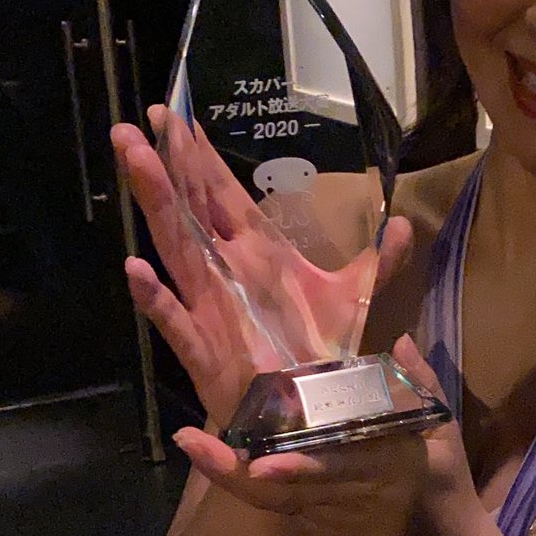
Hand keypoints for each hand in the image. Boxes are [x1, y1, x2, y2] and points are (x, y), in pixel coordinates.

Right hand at [113, 109, 411, 427]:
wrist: (324, 422)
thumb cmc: (334, 360)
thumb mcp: (366, 303)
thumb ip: (385, 263)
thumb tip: (401, 223)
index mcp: (260, 253)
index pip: (223, 194)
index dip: (200, 155)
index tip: (174, 114)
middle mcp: (229, 274)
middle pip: (189, 210)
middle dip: (163, 167)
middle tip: (133, 125)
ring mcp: (213, 311)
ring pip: (175, 252)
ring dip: (155, 207)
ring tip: (133, 164)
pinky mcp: (207, 354)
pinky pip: (177, 324)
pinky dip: (157, 300)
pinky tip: (137, 270)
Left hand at [171, 336, 493, 535]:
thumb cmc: (444, 487)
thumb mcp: (444, 433)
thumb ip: (421, 384)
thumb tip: (398, 339)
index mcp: (378, 470)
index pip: (331, 471)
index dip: (297, 470)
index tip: (261, 464)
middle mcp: (340, 496)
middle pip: (277, 491)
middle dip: (231, 470)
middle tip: (189, 441)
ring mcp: (321, 516)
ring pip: (266, 500)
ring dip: (225, 475)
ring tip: (190, 443)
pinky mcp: (310, 525)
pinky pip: (272, 503)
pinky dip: (240, 482)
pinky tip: (211, 457)